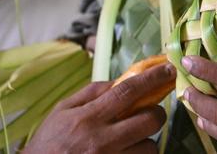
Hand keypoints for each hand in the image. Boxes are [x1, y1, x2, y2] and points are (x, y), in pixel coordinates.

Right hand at [22, 62, 173, 153]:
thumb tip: (119, 80)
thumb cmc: (48, 141)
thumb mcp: (62, 110)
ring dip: (145, 141)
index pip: (127, 92)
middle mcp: (102, 140)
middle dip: (156, 114)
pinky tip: (126, 152)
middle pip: (149, 121)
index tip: (168, 70)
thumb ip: (91, 92)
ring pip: (149, 147)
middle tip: (148, 114)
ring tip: (131, 140)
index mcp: (89, 117)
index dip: (152, 78)